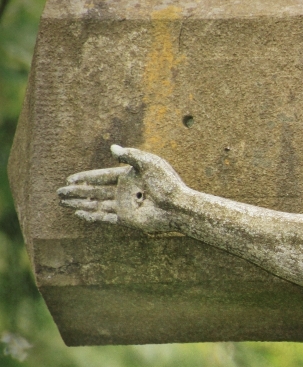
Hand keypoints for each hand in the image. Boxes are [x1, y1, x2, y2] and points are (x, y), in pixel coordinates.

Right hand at [57, 145, 186, 233]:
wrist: (178, 206)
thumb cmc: (167, 183)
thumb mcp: (149, 163)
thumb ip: (130, 155)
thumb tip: (112, 147)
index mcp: (128, 177)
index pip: (102, 176)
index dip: (86, 177)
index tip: (70, 178)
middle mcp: (124, 191)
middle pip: (95, 191)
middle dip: (77, 191)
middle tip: (59, 191)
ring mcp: (125, 205)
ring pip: (97, 204)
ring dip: (80, 203)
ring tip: (63, 202)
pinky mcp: (127, 219)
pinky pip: (105, 218)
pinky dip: (92, 216)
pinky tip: (79, 213)